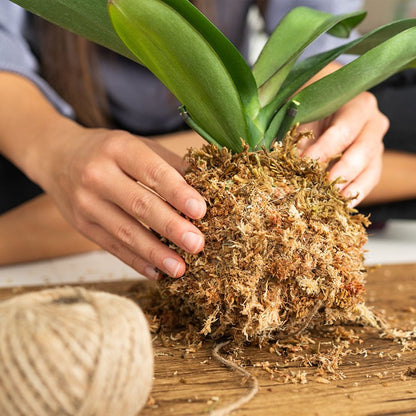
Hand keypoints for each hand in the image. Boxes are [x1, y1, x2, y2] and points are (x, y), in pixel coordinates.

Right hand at [40, 123, 205, 279]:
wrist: (56, 156)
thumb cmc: (108, 151)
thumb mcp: (136, 144)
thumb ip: (169, 164)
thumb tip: (206, 185)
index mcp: (118, 148)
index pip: (152, 172)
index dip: (178, 192)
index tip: (201, 211)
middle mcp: (98, 175)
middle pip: (139, 205)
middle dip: (171, 227)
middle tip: (197, 244)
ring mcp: (86, 203)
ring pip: (125, 232)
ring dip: (155, 253)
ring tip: (180, 268)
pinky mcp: (82, 225)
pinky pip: (111, 246)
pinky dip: (135, 261)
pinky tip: (156, 272)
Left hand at [298, 92, 388, 205]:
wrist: (320, 114)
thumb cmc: (310, 112)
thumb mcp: (303, 117)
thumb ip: (299, 136)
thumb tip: (291, 160)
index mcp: (357, 105)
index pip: (344, 129)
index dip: (325, 147)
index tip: (306, 162)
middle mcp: (373, 123)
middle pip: (363, 150)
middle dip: (342, 170)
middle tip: (325, 186)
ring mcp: (376, 145)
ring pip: (370, 169)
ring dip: (351, 187)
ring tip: (335, 200)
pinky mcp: (373, 164)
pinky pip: (369, 181)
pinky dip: (356, 194)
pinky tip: (342, 205)